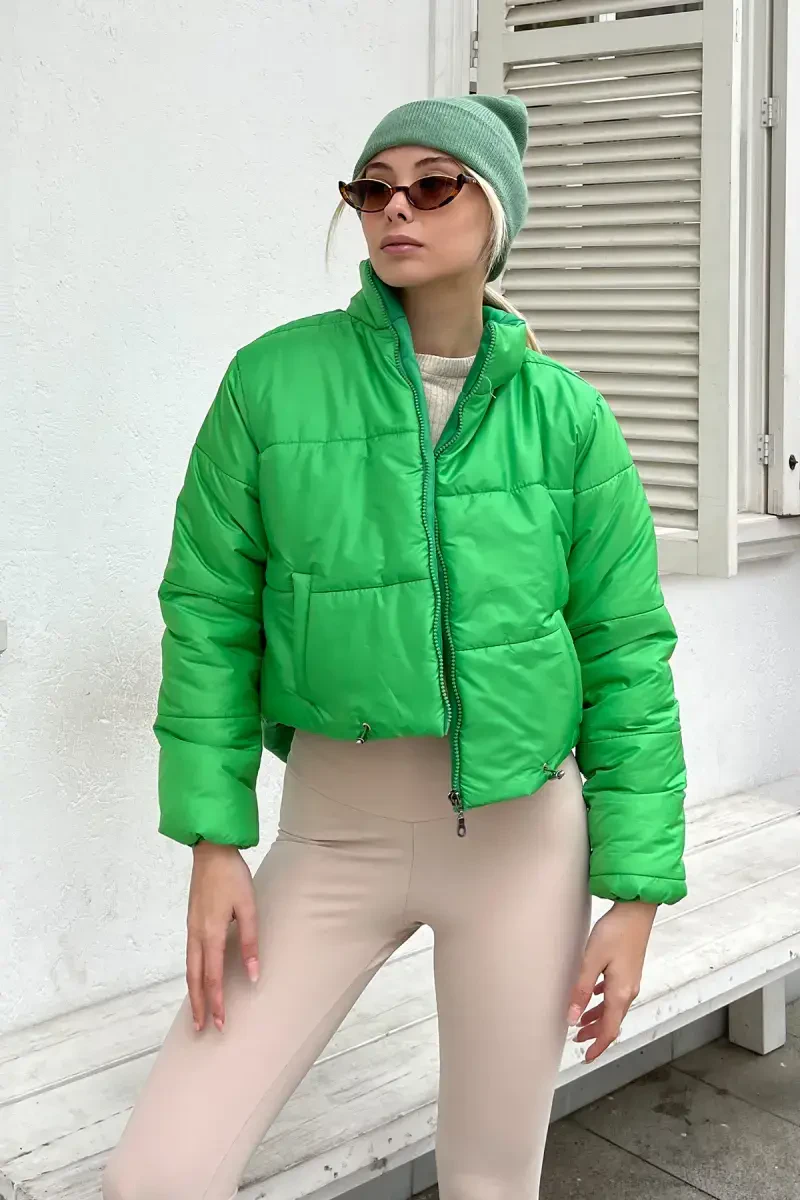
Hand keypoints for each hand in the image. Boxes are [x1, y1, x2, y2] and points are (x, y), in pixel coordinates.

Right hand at [187, 843, 259, 1032]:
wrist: (211, 851)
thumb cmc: (232, 877)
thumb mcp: (247, 907)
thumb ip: (249, 941)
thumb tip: (252, 973)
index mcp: (210, 934)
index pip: (213, 977)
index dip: (216, 1002)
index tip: (221, 1023)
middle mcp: (196, 935)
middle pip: (195, 979)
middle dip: (199, 1005)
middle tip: (202, 1029)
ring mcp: (191, 928)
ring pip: (190, 969)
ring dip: (194, 992)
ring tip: (197, 1012)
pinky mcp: (192, 921)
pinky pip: (190, 956)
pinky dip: (192, 974)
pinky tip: (198, 978)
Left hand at [567, 900, 656, 1062]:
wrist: (636, 910)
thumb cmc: (615, 931)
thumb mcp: (592, 960)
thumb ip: (581, 989)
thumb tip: (571, 1017)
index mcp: (621, 993)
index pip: (610, 1030)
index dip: (598, 1046)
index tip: (587, 1058)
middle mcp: (628, 990)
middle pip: (612, 1022)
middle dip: (595, 1034)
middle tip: (578, 1042)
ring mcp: (630, 980)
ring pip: (613, 1009)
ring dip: (597, 1019)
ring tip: (579, 1023)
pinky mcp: (627, 970)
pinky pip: (614, 995)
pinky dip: (602, 1003)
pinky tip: (592, 997)